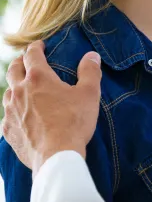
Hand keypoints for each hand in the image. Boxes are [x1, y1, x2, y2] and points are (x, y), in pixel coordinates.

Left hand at [2, 41, 101, 177]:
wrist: (56, 156)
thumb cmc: (74, 122)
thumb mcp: (89, 93)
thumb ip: (90, 71)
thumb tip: (92, 56)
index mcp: (38, 78)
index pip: (32, 54)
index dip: (36, 47)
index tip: (40, 45)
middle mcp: (20, 91)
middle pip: (14, 69)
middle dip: (21, 62)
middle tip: (28, 61)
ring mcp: (10, 112)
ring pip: (8, 91)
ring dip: (16, 85)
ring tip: (24, 87)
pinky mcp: (8, 130)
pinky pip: (6, 114)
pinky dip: (13, 109)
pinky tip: (21, 114)